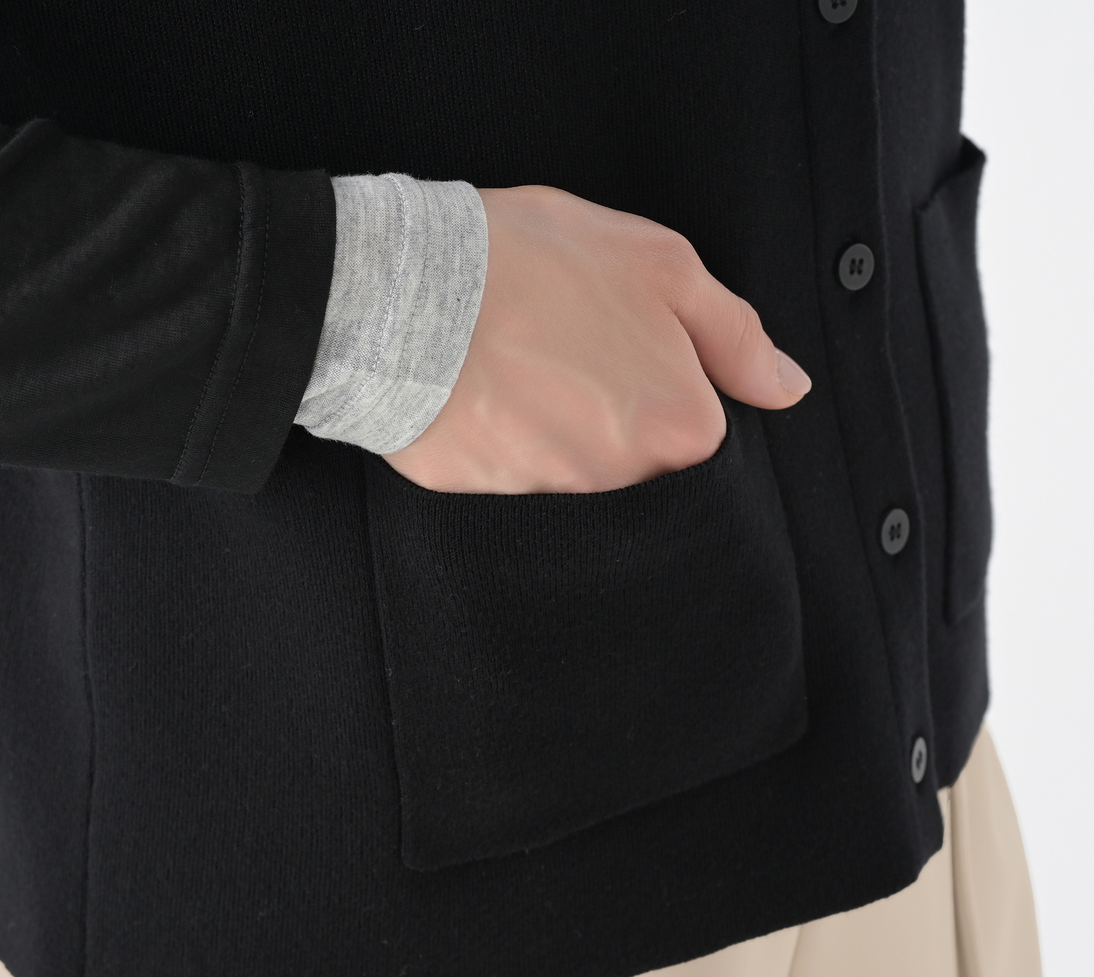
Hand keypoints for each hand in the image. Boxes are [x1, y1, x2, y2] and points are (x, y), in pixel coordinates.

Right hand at [383, 184, 809, 493]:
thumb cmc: (536, 264)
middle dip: (611, 404)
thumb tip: (787, 389)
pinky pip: (511, 470)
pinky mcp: (485, 498)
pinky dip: (502, 435)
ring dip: (554, 418)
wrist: (403, 293)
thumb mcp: (660, 266)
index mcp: (679, 429)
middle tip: (566, 344)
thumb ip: (737, 336)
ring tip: (517, 358)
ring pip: (573, 463)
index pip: (695, 426)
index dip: (661, 377)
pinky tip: (482, 388)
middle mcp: (622, 479)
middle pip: (635, 452)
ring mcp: (551, 494)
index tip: (623, 340)